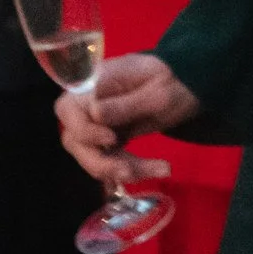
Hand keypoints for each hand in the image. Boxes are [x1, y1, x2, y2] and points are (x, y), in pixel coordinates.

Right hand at [55, 52, 198, 180]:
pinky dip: (131, 170)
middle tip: (131, 172)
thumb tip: (94, 113)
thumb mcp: (155, 92)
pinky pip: (109, 162)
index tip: (112, 140)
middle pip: (75, 141)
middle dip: (103, 163)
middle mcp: (87, 105)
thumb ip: (125, 104)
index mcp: (94, 83)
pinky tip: (156, 170)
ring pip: (92, 158)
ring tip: (163, 168)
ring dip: (124, 170)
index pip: (68, 109)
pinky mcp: (106, 141)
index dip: (85, 130)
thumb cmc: (170, 81)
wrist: (184, 85)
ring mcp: (95, 125)